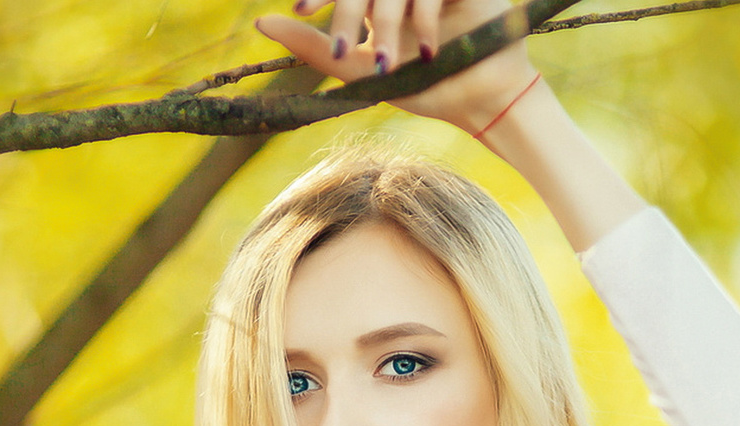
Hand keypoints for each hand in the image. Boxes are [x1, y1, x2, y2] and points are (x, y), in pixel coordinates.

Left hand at [255, 0, 537, 134]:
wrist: (478, 101)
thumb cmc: (423, 88)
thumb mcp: (359, 72)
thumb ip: (312, 47)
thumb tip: (261, 21)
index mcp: (373, 0)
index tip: (303, 9)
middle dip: (348, 8)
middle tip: (346, 47)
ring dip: (386, 22)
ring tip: (387, 63)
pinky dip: (424, 19)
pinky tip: (428, 51)